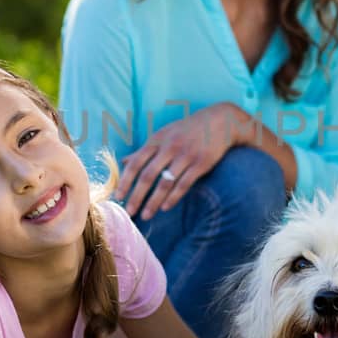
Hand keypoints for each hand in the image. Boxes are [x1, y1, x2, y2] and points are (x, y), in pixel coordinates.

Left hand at [117, 104, 248, 219]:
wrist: (220, 121)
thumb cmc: (187, 130)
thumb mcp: (163, 135)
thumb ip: (144, 150)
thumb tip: (123, 162)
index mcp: (157, 140)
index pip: (136, 162)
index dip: (126, 180)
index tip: (118, 196)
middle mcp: (169, 147)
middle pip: (148, 175)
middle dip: (137, 196)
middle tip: (130, 212)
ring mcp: (186, 155)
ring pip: (165, 182)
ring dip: (154, 201)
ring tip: (146, 215)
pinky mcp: (201, 163)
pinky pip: (184, 184)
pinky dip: (173, 198)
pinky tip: (165, 208)